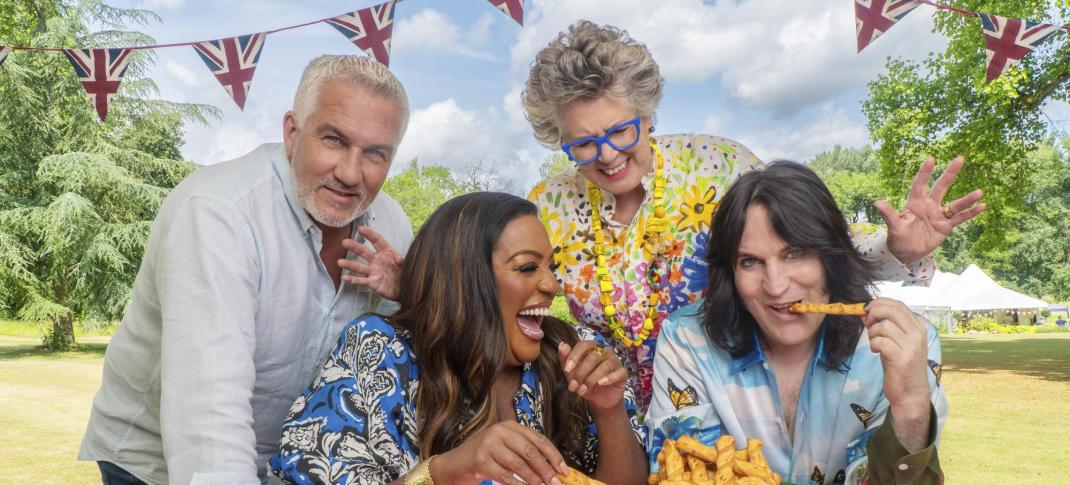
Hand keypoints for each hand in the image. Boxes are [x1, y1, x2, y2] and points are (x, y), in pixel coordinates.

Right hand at [339, 226, 402, 299]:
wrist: (407, 289)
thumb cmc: (407, 274)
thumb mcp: (408, 265)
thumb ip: (403, 261)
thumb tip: (399, 259)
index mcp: (387, 253)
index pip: (377, 241)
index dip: (370, 235)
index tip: (361, 228)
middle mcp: (378, 260)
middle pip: (365, 252)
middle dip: (355, 247)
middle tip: (345, 242)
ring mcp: (374, 271)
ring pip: (360, 267)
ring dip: (350, 264)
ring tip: (340, 262)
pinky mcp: (372, 283)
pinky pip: (361, 281)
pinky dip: (353, 280)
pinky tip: (345, 278)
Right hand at [433, 420, 568, 484]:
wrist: (455, 464)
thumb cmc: (485, 457)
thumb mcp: (505, 448)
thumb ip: (525, 453)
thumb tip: (552, 468)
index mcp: (509, 426)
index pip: (538, 439)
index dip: (553, 456)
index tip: (564, 470)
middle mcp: (500, 431)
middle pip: (530, 452)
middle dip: (546, 470)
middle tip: (555, 483)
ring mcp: (489, 445)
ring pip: (520, 465)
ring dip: (534, 480)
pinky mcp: (481, 461)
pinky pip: (506, 476)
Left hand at [559, 340, 627, 411]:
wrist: (598, 400)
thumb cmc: (584, 383)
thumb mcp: (571, 374)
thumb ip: (565, 359)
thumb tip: (562, 345)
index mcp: (591, 349)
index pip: (584, 345)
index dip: (575, 356)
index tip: (567, 370)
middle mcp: (604, 352)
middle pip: (593, 357)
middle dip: (581, 373)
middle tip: (573, 386)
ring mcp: (615, 361)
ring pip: (605, 365)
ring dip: (591, 379)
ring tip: (583, 390)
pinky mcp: (623, 373)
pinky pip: (618, 373)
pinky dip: (609, 378)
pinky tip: (600, 384)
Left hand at [864, 298, 930, 412]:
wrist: (911, 394)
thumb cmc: (901, 367)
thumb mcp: (895, 343)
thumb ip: (884, 327)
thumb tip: (864, 312)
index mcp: (918, 328)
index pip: (899, 305)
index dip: (880, 303)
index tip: (867, 309)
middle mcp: (917, 334)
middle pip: (892, 310)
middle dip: (873, 313)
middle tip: (867, 324)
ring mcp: (911, 346)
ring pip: (884, 326)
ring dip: (872, 333)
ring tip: (874, 343)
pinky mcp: (902, 358)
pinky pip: (881, 341)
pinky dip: (873, 344)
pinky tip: (875, 351)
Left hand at [875, 157, 985, 264]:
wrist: (907, 253)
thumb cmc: (897, 238)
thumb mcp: (893, 226)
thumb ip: (889, 214)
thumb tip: (877, 202)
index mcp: (914, 204)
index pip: (920, 185)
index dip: (924, 173)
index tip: (931, 158)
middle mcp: (928, 206)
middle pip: (940, 187)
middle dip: (949, 173)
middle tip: (960, 159)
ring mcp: (938, 215)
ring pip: (955, 204)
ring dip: (967, 199)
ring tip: (980, 192)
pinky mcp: (946, 226)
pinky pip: (960, 218)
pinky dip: (970, 213)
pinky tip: (982, 206)